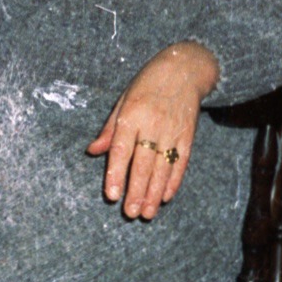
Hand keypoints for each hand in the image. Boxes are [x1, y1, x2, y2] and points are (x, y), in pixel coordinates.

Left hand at [87, 42, 218, 220]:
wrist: (184, 68)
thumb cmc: (147, 84)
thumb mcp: (123, 100)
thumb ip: (109, 129)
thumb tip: (92, 151)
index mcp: (132, 115)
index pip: (122, 150)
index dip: (116, 174)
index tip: (112, 195)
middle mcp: (153, 124)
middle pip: (144, 163)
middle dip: (136, 190)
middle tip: (129, 213)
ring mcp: (172, 131)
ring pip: (162, 168)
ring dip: (154, 193)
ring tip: (146, 213)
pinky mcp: (188, 135)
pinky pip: (180, 162)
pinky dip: (174, 181)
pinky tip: (165, 197)